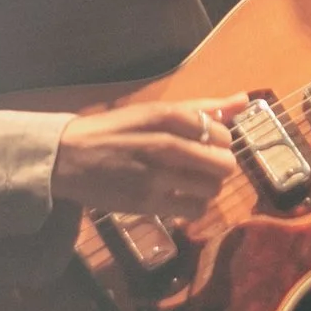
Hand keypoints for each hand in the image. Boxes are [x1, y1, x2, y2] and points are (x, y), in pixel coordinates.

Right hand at [52, 96, 245, 218]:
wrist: (67, 157)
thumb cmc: (114, 131)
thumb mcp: (154, 111)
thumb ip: (201, 107)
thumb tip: (243, 100)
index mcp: (166, 116)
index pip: (221, 132)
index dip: (220, 141)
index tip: (205, 143)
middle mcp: (165, 144)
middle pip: (224, 163)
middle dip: (218, 166)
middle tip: (202, 166)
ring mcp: (156, 176)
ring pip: (212, 189)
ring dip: (207, 188)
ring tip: (190, 183)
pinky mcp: (147, 203)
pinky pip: (194, 210)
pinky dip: (194, 206)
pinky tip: (180, 198)